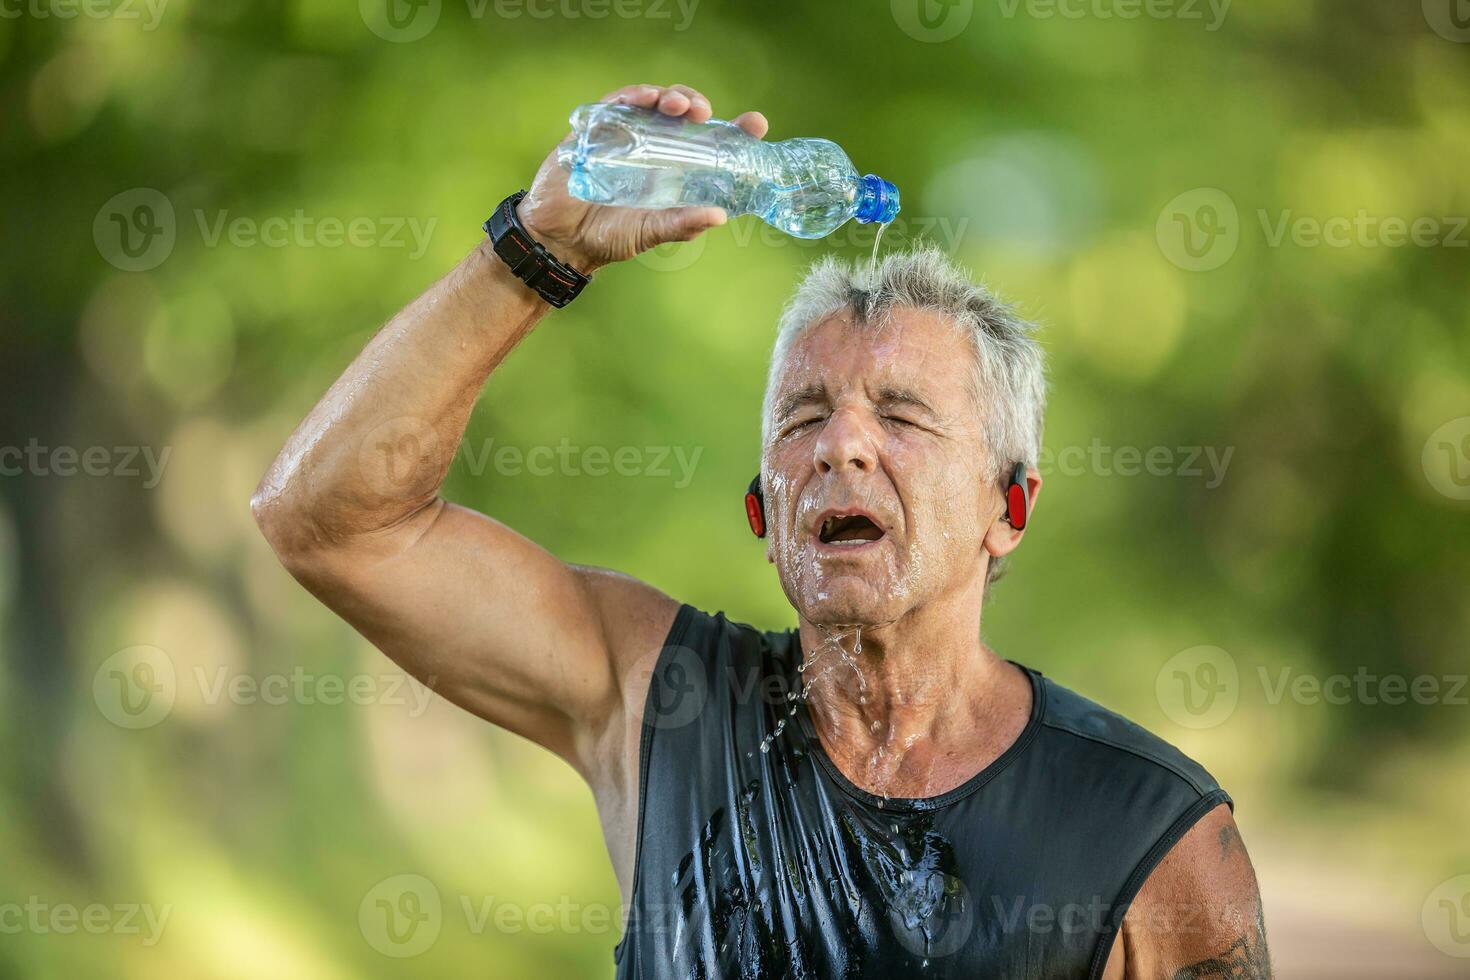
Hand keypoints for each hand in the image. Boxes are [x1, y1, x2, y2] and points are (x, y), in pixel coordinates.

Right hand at [516, 83, 768, 273]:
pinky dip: (633, 96)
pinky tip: (645, 100)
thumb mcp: (651, 232)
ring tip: (678, 105)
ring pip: (654, 102)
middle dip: (697, 105)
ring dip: (670, 96)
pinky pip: (616, 103)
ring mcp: (625, 135)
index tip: (756, 124)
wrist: (560, 240)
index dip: (735, 131)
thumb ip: (682, 224)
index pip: (710, 142)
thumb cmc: (608, 236)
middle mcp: (654, 147)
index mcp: (674, 170)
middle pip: (683, 114)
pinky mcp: (596, 130)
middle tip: (703, 113)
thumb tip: (719, 215)